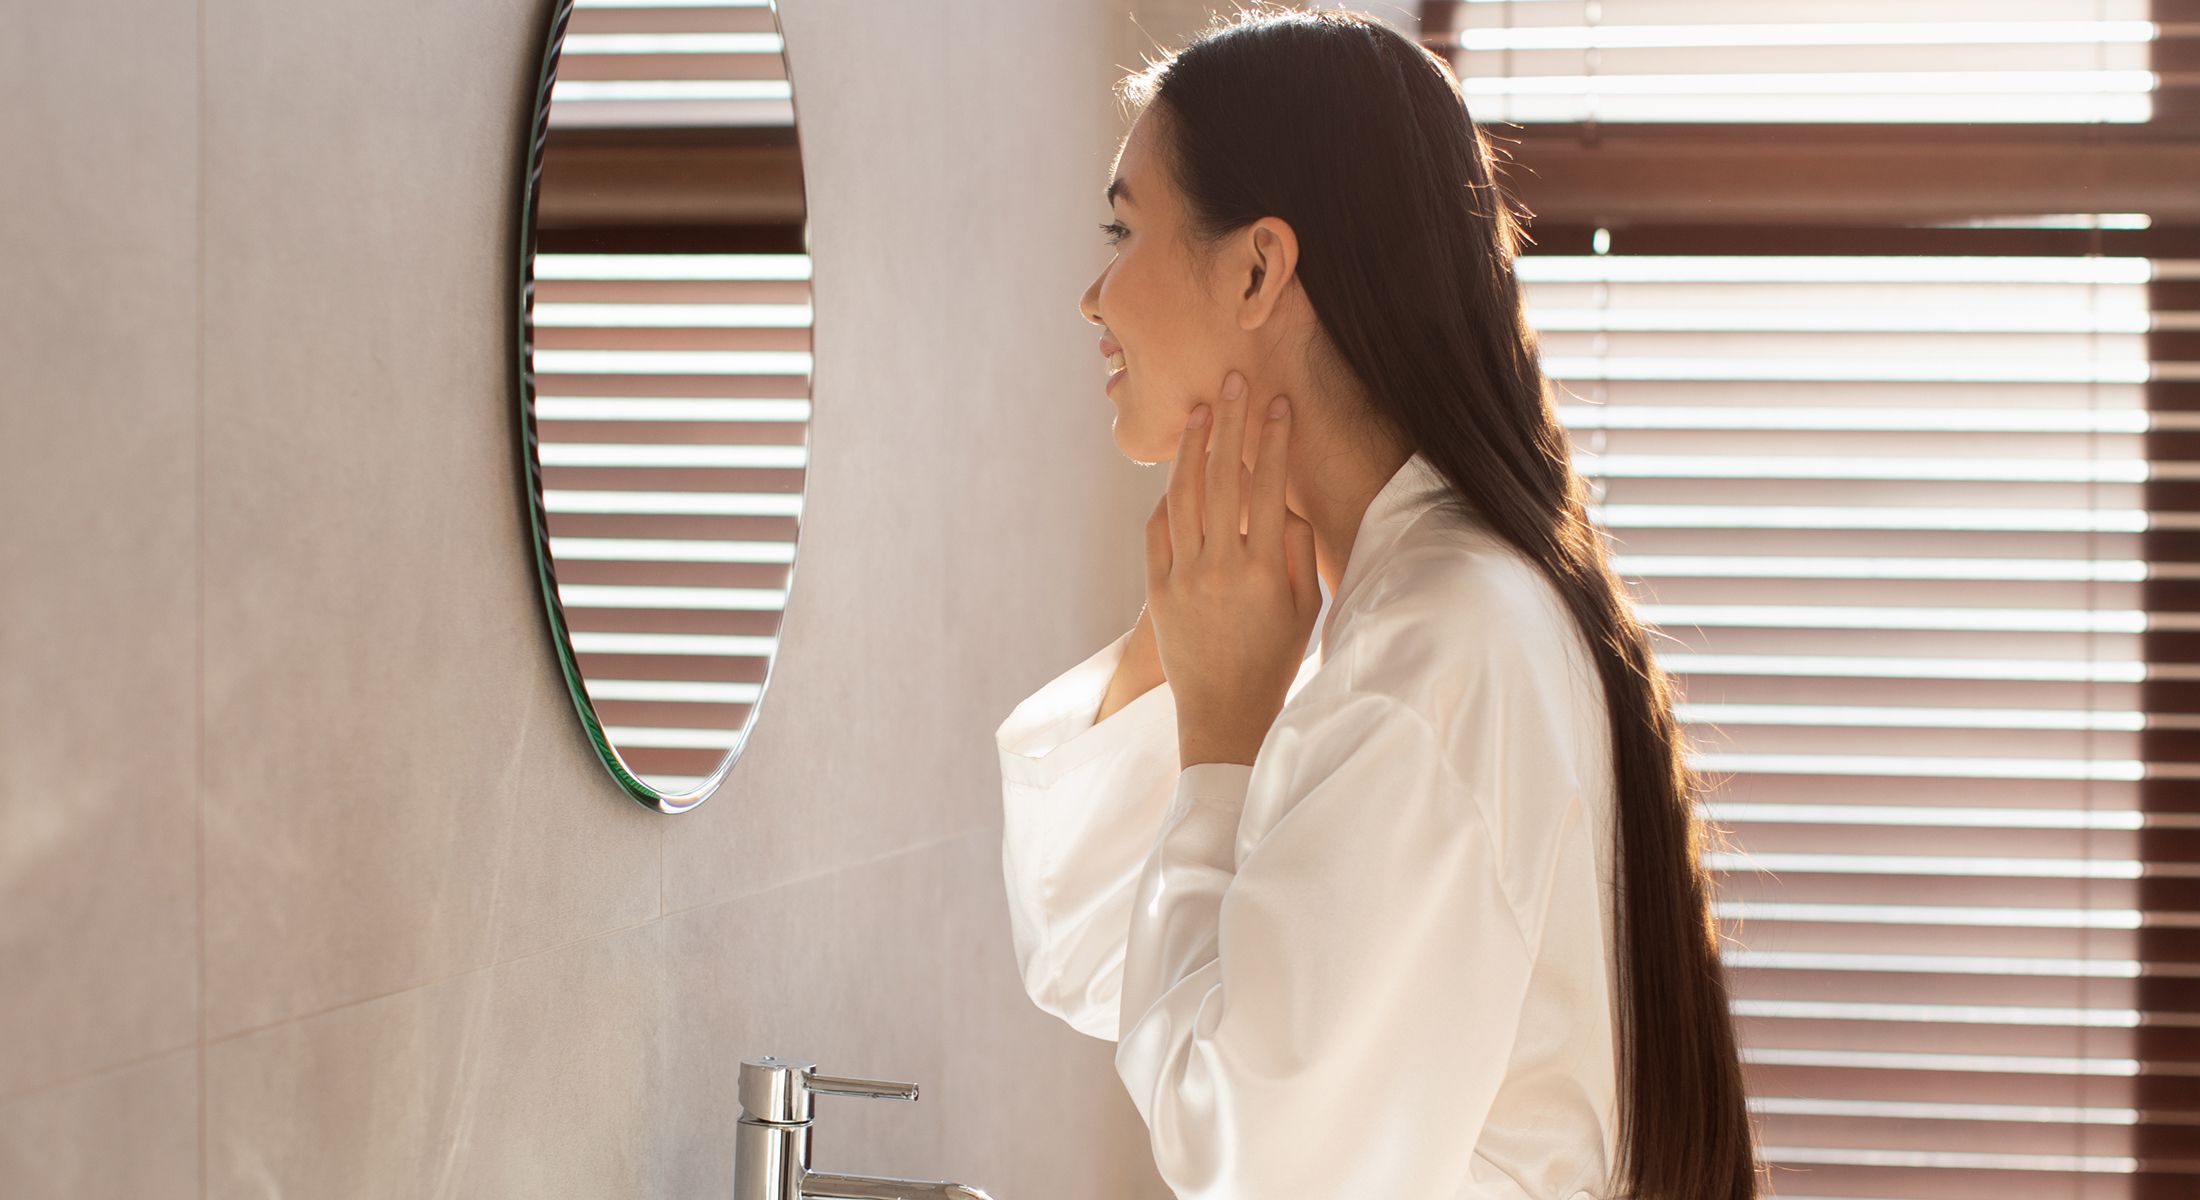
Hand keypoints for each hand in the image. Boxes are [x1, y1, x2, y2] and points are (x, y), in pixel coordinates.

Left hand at [1144, 369, 1319, 768]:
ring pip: (1182, 496)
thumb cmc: (1275, 658)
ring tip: (1200, 411)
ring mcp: (1183, 578)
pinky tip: (1177, 471)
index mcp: (1265, 571)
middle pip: (1221, 478)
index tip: (1277, 403)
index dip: (1273, 440)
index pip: (1268, 487)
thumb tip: (1288, 502)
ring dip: (1191, 447)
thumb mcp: (1306, 607)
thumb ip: (1300, 551)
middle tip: (1232, 380)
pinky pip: (1158, 529)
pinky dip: (1167, 496)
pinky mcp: (1156, 590)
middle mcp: (1220, 568)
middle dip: (1229, 422)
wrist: (1224, 713)